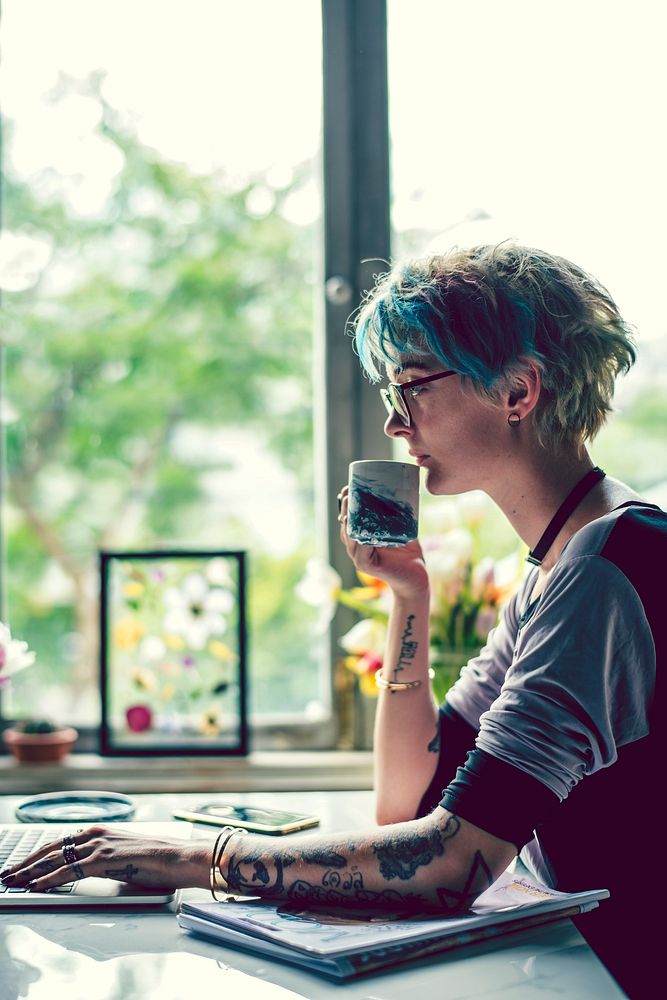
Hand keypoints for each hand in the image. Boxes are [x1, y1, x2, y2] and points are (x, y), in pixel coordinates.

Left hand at [0, 825, 209, 891]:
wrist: (179, 857)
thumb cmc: (157, 861)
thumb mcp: (122, 859)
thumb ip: (102, 862)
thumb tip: (85, 873)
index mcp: (100, 832)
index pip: (60, 842)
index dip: (38, 855)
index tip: (21, 865)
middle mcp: (96, 834)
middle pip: (52, 847)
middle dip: (27, 862)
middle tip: (8, 872)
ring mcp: (99, 845)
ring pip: (54, 858)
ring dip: (30, 871)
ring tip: (13, 880)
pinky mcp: (104, 859)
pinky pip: (69, 870)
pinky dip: (48, 879)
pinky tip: (35, 886)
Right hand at [338, 485, 428, 598]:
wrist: (417, 578)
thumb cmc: (409, 554)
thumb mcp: (401, 530)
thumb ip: (395, 516)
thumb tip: (398, 491)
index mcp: (362, 539)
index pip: (349, 520)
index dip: (347, 504)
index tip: (348, 488)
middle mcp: (357, 548)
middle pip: (346, 526)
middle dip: (345, 508)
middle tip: (348, 492)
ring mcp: (360, 558)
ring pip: (350, 536)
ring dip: (349, 520)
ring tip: (351, 505)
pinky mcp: (367, 566)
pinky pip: (361, 550)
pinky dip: (361, 538)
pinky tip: (363, 528)